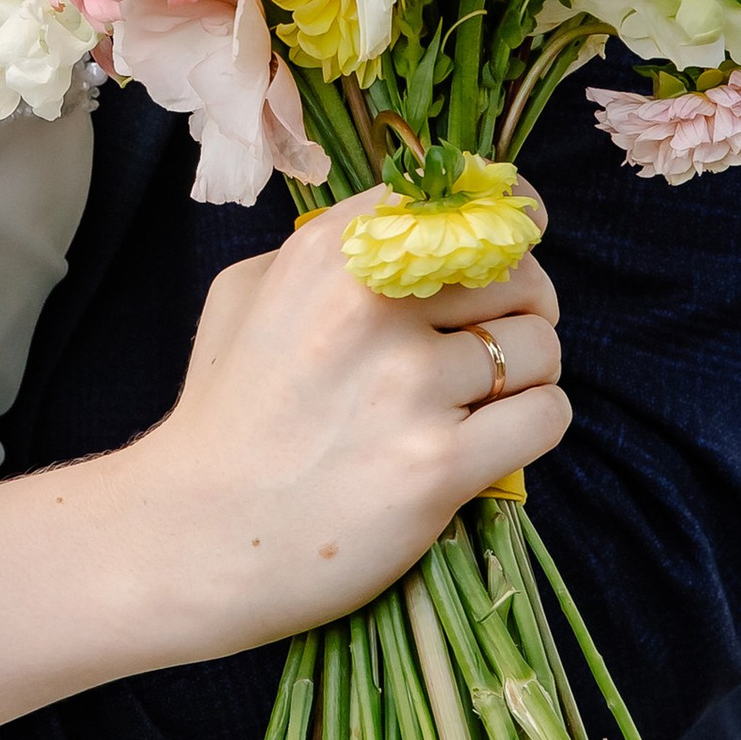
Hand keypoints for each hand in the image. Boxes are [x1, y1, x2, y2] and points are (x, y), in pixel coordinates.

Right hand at [137, 201, 570, 658]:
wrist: (195, 537)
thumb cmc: (226, 415)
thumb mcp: (247, 293)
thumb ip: (328, 248)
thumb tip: (424, 220)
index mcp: (330, 253)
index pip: (461, 202)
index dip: (505, 220)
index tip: (512, 245)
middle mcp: (371, 306)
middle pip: (520, 273)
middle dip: (526, 306)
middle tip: (497, 341)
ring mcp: (407, 386)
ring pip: (541, 347)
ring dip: (529, 373)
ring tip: (484, 401)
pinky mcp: (437, 465)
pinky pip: (545, 416)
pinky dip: (533, 425)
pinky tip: (492, 441)